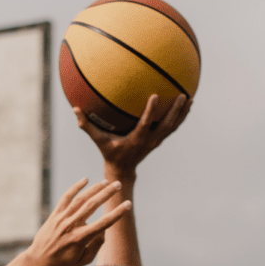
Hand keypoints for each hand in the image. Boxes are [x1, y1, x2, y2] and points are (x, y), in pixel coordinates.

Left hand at [22, 178, 131, 265]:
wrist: (39, 261)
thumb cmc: (63, 263)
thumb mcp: (83, 261)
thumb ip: (96, 246)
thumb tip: (104, 230)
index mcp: (80, 239)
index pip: (103, 223)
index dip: (117, 213)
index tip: (128, 204)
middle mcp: (71, 226)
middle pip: (92, 206)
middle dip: (107, 194)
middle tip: (118, 185)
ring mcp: (62, 219)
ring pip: (80, 199)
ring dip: (94, 189)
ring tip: (106, 182)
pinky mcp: (55, 215)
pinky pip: (65, 198)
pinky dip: (75, 188)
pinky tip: (85, 180)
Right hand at [74, 94, 191, 179]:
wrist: (123, 170)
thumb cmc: (109, 152)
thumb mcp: (98, 140)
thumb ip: (86, 126)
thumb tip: (74, 108)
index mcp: (136, 139)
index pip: (146, 124)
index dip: (151, 111)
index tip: (156, 96)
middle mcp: (149, 140)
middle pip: (166, 125)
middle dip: (175, 111)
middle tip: (182, 95)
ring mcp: (156, 141)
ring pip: (173, 126)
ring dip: (182, 113)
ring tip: (190, 98)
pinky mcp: (159, 140)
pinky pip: (172, 128)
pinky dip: (180, 117)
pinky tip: (186, 105)